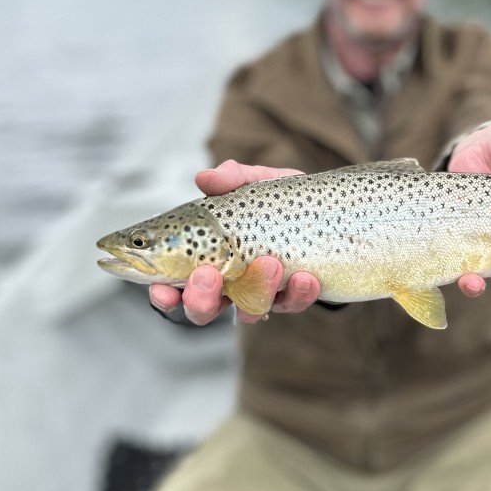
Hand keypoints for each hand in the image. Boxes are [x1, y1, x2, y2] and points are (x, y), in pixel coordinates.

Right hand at [149, 160, 321, 324]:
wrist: (329, 207)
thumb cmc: (279, 197)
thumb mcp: (256, 181)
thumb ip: (231, 178)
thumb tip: (205, 178)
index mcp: (206, 256)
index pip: (173, 284)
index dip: (163, 293)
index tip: (162, 289)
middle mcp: (229, 282)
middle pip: (202, 309)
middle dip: (200, 300)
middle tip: (209, 276)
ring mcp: (261, 291)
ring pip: (248, 311)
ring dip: (255, 292)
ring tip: (269, 263)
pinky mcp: (293, 296)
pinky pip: (291, 304)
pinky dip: (297, 294)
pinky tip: (305, 278)